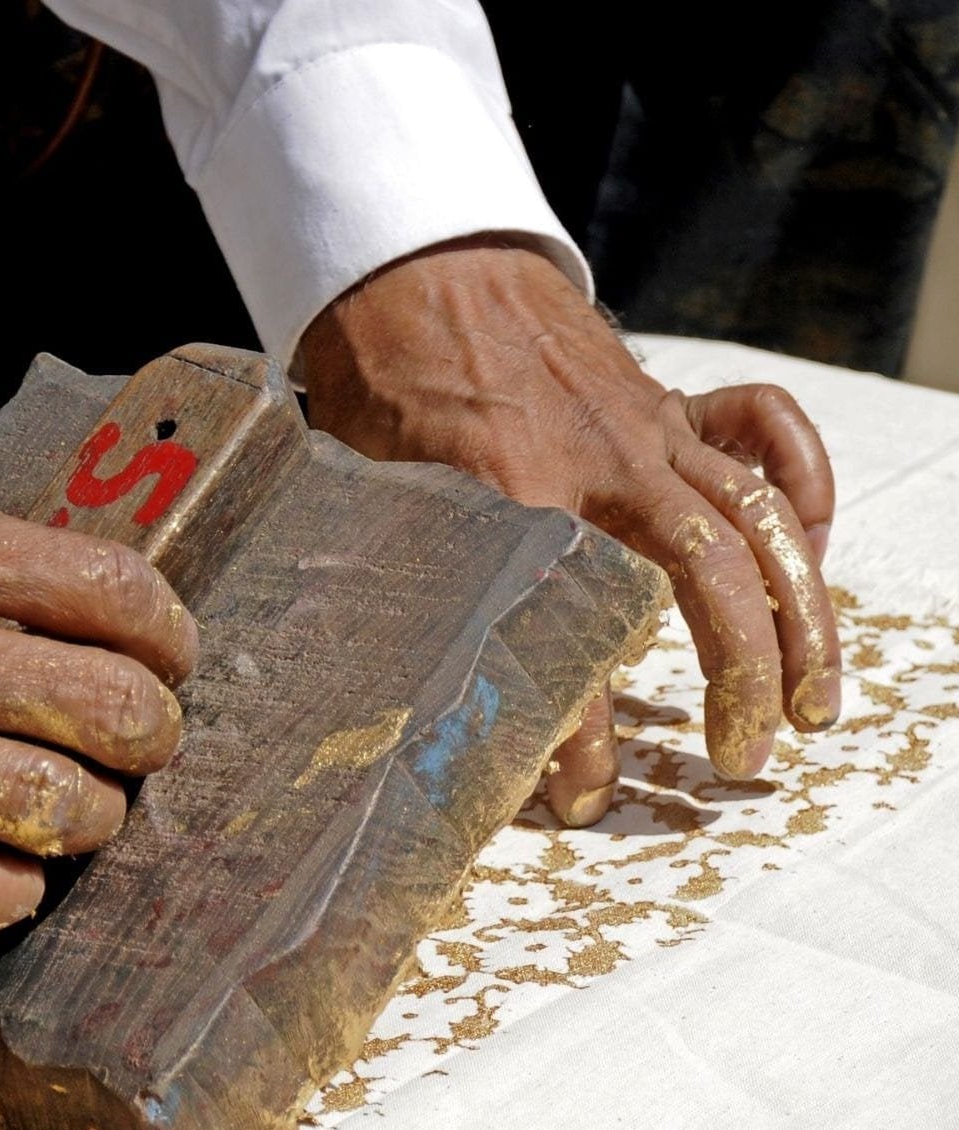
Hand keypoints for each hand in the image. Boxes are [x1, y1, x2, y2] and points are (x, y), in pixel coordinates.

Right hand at [0, 409, 195, 929]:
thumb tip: (44, 584)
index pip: (114, 593)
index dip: (169, 635)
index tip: (169, 655)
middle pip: (105, 709)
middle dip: (153, 735)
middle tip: (146, 741)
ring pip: (42, 808)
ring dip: (92, 819)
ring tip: (86, 812)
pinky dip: (0, 895)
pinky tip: (11, 880)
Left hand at [301, 237, 840, 825]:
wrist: (412, 267)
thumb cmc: (381, 386)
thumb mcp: (376, 502)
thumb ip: (414, 592)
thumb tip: (427, 699)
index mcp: (521, 500)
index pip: (575, 639)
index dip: (583, 738)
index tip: (578, 798)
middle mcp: (606, 466)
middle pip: (711, 578)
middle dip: (745, 680)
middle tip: (745, 758)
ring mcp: (649, 427)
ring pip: (762, 517)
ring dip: (803, 612)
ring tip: (816, 696)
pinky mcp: (666, 399)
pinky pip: (765, 429)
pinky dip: (803, 484)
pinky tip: (809, 545)